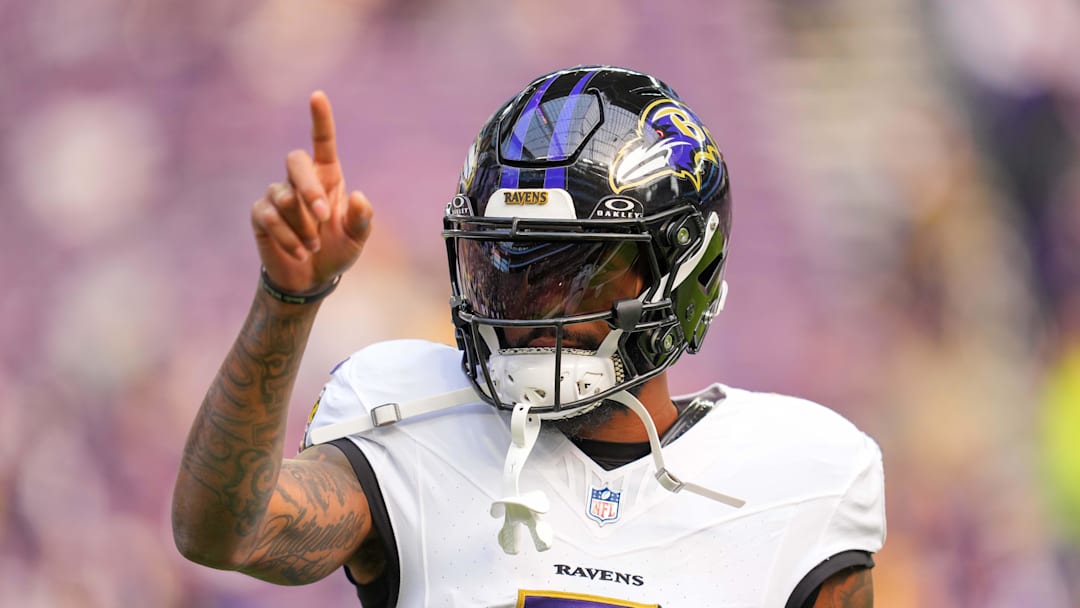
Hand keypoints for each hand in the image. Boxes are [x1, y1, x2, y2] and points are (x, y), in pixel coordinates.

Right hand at [251, 91, 372, 292]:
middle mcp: (300, 180)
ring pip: (286, 197)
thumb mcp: (357, 239)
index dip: (320, 119)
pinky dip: (289, 238)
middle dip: (310, 188)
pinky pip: (271, 217)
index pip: (322, 142)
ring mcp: (278, 195)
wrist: (309, 279)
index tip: (317, 96)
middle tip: (324, 215)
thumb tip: (359, 196)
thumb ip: (362, 219)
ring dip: (304, 226)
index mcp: (327, 177)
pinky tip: (301, 252)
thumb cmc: (336, 251)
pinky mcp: (261, 214)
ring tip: (315, 246)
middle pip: (295, 161)